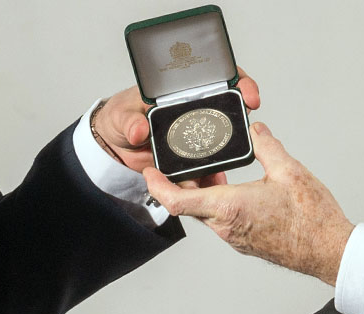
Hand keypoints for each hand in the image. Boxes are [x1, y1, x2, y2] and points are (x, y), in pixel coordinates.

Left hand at [93, 67, 259, 172]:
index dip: (238, 82)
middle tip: (248, 127)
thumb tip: (139, 129)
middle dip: (241, 120)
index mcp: (182, 93)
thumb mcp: (122, 116)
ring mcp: (196, 136)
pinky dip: (210, 179)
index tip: (246, 92)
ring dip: (228, 156)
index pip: (219, 79)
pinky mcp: (191, 159)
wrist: (116, 146)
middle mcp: (195, 112)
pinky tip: (211, 184)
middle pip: (228, 112)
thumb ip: (130, 121)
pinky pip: (207, 169)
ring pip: (221, 145)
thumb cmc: (120, 119)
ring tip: (224, 167)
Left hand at [142, 122, 354, 284]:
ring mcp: (235, 238)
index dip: (157, 186)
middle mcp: (226, 227)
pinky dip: (218, 204)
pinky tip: (233, 189)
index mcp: (230, 208)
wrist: (329, 251)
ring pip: (206, 213)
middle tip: (182, 161)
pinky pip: (221, 221)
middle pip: (189, 205)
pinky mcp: (245, 242)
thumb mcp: (289, 171)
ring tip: (212, 170)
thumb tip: (256, 131)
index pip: (177, 201)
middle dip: (181, 182)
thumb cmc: (312, 219)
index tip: (149, 170)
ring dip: (202, 193)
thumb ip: (267, 146)